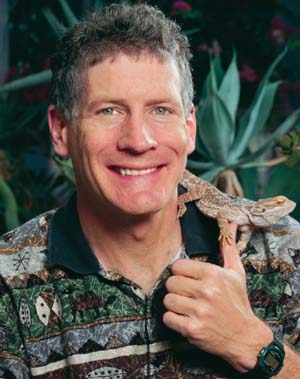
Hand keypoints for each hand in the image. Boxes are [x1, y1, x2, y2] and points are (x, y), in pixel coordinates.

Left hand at [163, 222, 272, 371]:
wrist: (245, 337)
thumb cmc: (238, 302)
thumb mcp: (236, 273)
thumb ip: (228, 248)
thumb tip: (229, 222)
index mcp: (213, 274)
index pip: (178, 266)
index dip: (181, 273)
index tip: (188, 279)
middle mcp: (206, 291)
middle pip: (170, 282)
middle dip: (177, 289)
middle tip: (187, 294)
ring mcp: (199, 311)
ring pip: (167, 300)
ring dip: (174, 304)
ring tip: (186, 307)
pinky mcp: (192, 329)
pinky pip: (168, 318)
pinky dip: (173, 320)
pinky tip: (185, 319)